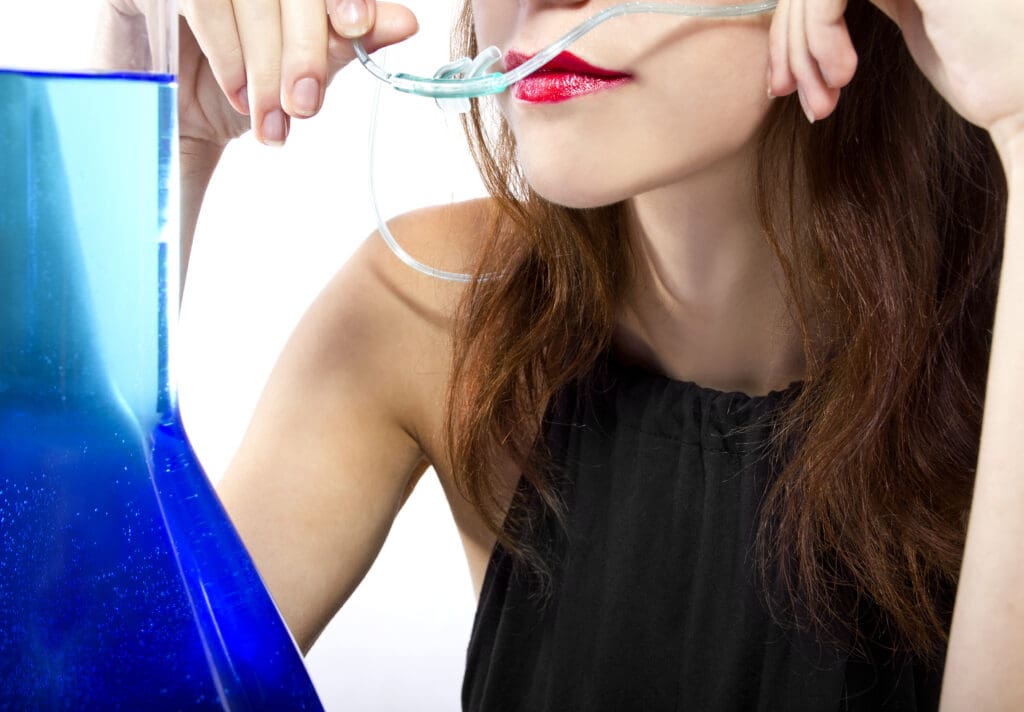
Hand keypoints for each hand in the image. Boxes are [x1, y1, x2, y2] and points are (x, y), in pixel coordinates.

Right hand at [95, 0, 417, 148]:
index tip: (356, 26)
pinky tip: (237, 93)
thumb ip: (345, 44)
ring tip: (269, 117)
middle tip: (305, 104)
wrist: (172, 123)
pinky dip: (228, 53)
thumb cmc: (240, 89)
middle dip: (304, 47)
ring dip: (265, 62)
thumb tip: (406, 21)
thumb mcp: (299, 71)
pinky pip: (205, 3)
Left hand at [767, 0, 1023, 149]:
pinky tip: (843, 77)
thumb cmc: (982, 72)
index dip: (792, 29)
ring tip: (824, 100)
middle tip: (791, 96)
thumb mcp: (917, 24)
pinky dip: (820, 36)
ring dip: (803, 50)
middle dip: (789, 42)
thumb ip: (877, 0)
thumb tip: (806, 18)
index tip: (787, 85)